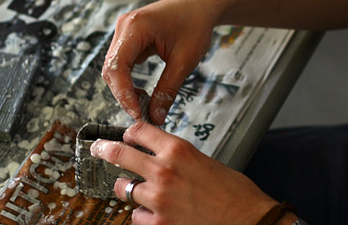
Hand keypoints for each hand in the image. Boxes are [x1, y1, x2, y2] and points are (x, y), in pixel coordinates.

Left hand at [90, 122, 278, 224]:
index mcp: (179, 150)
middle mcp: (164, 172)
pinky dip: (143, 214)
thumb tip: (164, 158)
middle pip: (121, 154)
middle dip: (105, 150)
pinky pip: (136, 216)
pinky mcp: (158, 224)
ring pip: (125, 190)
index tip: (126, 134)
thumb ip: (181, 159)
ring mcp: (158, 199)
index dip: (131, 132)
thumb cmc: (235, 193)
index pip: (141, 131)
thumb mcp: (207, 163)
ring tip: (138, 190)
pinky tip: (156, 213)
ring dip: (130, 189)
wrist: (248, 221)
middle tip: (99, 148)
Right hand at [102, 0, 217, 124]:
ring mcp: (126, 30)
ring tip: (144, 105)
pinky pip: (124, 62)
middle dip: (124, 94)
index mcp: (135, 27)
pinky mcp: (131, 36)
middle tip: (142, 114)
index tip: (137, 113)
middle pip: (112, 68)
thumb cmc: (196, 23)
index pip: (117, 67)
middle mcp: (124, 26)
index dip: (124, 94)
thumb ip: (168, 90)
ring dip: (126, 88)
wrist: (203, 5)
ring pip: (115, 67)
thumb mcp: (184, 61)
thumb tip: (156, 116)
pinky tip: (143, 92)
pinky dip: (130, 79)